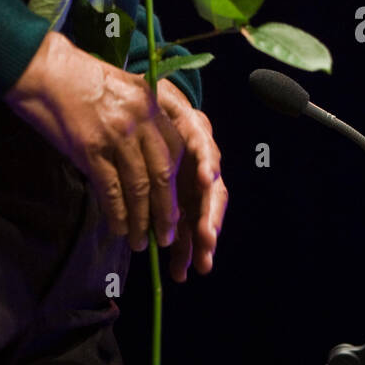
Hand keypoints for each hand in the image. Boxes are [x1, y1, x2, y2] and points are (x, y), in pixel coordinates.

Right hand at [4, 30, 184, 251]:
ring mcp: (116, 134)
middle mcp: (138, 118)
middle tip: (166, 234)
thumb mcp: (118, 86)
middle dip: (166, 209)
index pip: (175, 148)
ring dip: (141, 219)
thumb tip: (141, 155)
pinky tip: (117, 228)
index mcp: (149, 100)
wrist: (42, 69)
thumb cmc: (74, 75)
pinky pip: (111, 190)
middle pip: (163, 173)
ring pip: (139, 187)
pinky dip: (117, 214)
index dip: (177, 181)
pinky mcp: (90, 149)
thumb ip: (135, 115)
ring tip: (140, 241)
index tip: (174, 201)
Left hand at [155, 77, 226, 281]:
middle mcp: (202, 163)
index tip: (205, 177)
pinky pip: (188, 227)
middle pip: (212, 191)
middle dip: (210, 216)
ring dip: (201, 242)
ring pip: (203, 215)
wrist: (152, 115)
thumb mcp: (158, 96)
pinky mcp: (185, 202)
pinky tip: (181, 269)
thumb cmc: (153, 105)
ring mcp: (195, 185)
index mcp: (195, 135)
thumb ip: (162, 102)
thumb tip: (158, 95)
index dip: (207, 163)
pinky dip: (187, 247)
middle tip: (207, 238)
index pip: (206, 150)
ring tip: (197, 266)